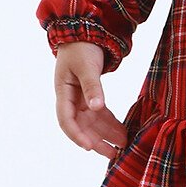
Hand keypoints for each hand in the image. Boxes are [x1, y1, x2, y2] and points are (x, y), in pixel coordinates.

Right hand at [54, 41, 127, 157]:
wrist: (84, 32)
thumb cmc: (81, 48)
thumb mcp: (87, 66)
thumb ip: (92, 86)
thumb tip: (96, 107)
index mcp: (63, 92)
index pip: (66, 119)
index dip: (76, 134)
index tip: (88, 147)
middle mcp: (70, 99)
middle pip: (81, 126)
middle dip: (96, 141)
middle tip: (112, 154)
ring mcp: (80, 99)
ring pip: (92, 123)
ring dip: (106, 135)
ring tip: (122, 146)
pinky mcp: (91, 96)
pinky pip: (100, 114)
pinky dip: (110, 124)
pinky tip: (121, 133)